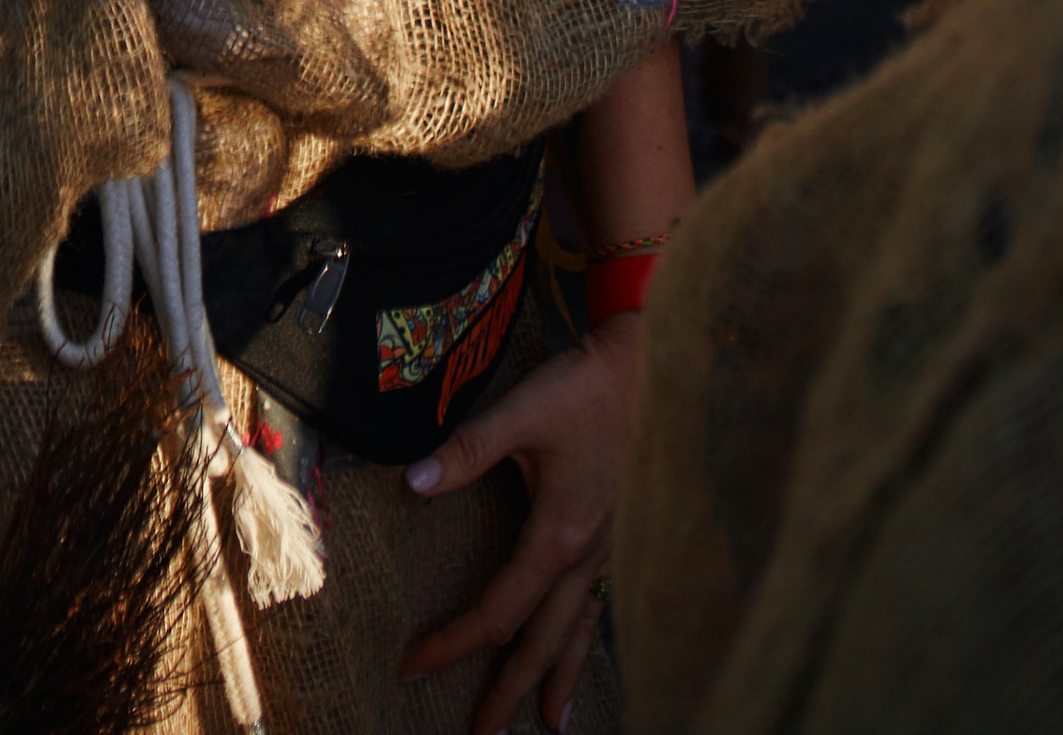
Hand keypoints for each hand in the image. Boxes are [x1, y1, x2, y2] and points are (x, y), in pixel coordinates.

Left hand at [400, 323, 642, 734]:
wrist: (649, 365)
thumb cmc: (584, 387)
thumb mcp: (521, 412)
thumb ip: (467, 450)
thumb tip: (413, 483)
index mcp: (559, 535)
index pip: (498, 610)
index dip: (454, 640)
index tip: (413, 663)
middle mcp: (586, 557)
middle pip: (542, 640)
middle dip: (510, 689)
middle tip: (481, 733)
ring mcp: (608, 551)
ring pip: (577, 631)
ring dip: (556, 677)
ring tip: (549, 725)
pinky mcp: (616, 537)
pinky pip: (596, 607)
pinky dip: (583, 641)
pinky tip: (581, 648)